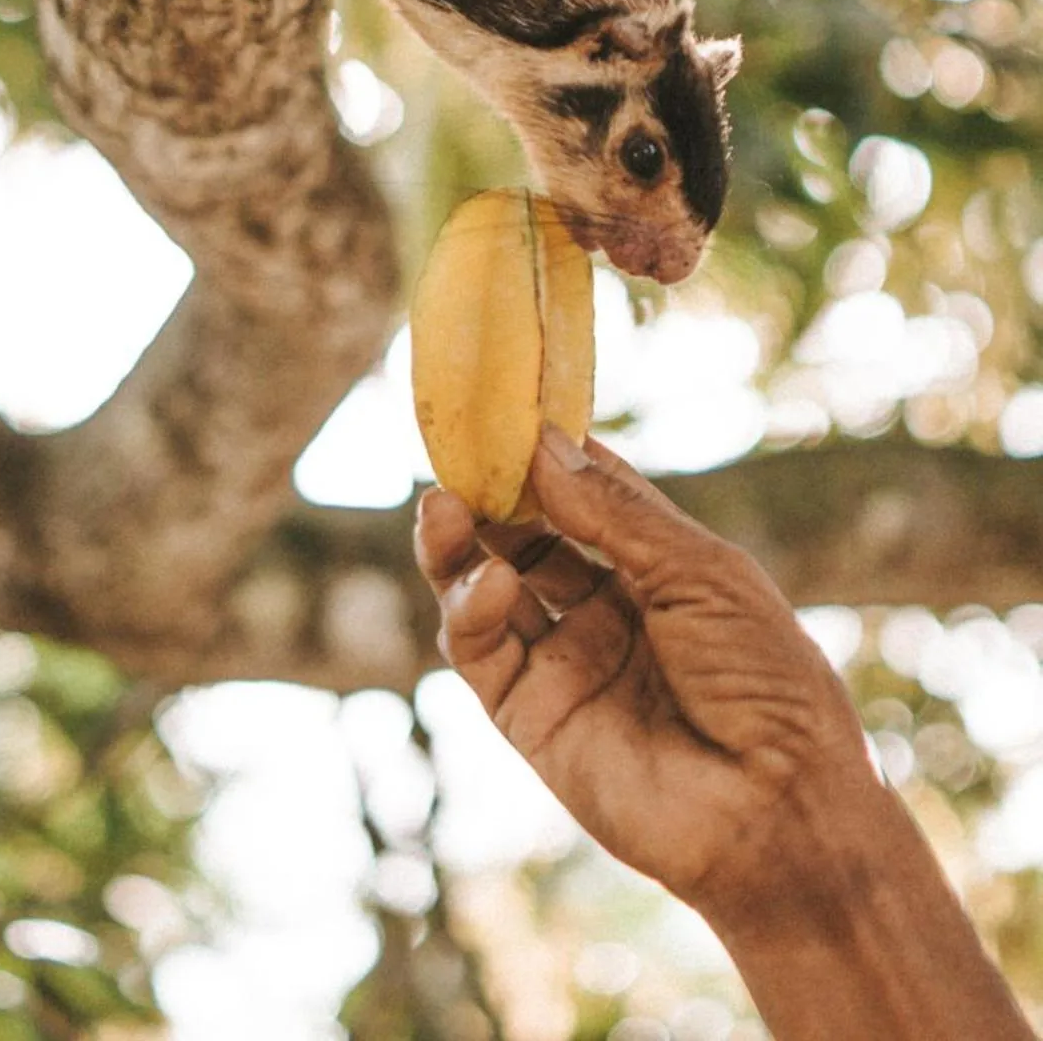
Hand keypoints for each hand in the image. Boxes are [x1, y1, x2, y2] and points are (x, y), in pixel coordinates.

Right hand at [415, 427, 879, 925]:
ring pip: (486, 587)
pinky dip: (471, 609)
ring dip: (459, 543)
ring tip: (444, 506)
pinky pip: (482, 650)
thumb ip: (613, 511)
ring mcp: (564, 662)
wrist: (780, 812)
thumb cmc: (767, 682)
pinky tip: (492, 582)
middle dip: (489, 494)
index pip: (583, 495)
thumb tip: (541, 443)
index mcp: (657, 569)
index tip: (505, 411)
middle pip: (524, 536)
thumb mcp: (701, 573)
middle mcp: (605, 611)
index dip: (545, 455)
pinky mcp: (530, 716)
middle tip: (456, 454)